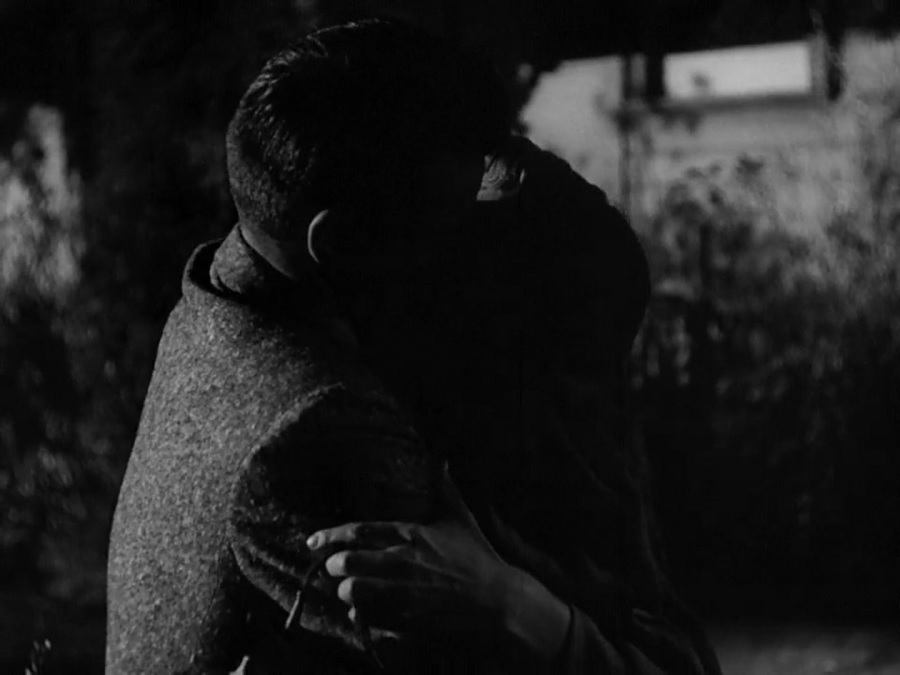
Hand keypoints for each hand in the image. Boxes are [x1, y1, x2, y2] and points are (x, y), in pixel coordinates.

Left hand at [305, 469, 510, 636]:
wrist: (496, 597)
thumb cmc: (476, 555)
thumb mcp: (460, 518)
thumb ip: (445, 488)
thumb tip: (443, 459)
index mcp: (410, 535)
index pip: (359, 532)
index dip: (330, 536)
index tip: (312, 541)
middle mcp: (402, 563)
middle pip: (348, 563)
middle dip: (333, 565)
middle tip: (333, 567)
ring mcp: (403, 592)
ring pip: (353, 593)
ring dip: (345, 592)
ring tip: (348, 590)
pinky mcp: (408, 618)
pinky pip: (370, 619)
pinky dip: (360, 616)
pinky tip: (361, 612)